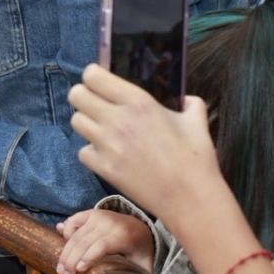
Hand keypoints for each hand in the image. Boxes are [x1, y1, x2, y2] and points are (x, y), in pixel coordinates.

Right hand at [56, 206, 153, 273]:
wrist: (140, 226)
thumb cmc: (138, 252)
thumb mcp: (138, 270)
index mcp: (124, 236)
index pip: (103, 245)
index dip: (89, 257)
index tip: (79, 271)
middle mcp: (109, 223)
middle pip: (85, 241)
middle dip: (72, 259)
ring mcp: (99, 216)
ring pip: (76, 233)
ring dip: (65, 251)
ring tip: (60, 268)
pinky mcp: (90, 213)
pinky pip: (73, 221)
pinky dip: (66, 232)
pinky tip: (62, 246)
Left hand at [68, 64, 224, 230]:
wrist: (189, 197)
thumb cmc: (195, 158)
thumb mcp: (197, 121)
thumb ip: (189, 103)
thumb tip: (186, 100)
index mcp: (138, 101)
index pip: (93, 76)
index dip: (93, 76)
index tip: (101, 83)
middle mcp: (116, 119)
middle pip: (76, 95)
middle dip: (84, 96)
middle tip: (97, 104)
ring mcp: (107, 144)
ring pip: (76, 121)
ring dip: (86, 122)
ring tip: (102, 129)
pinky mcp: (103, 168)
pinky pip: (82, 151)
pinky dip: (91, 151)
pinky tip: (106, 153)